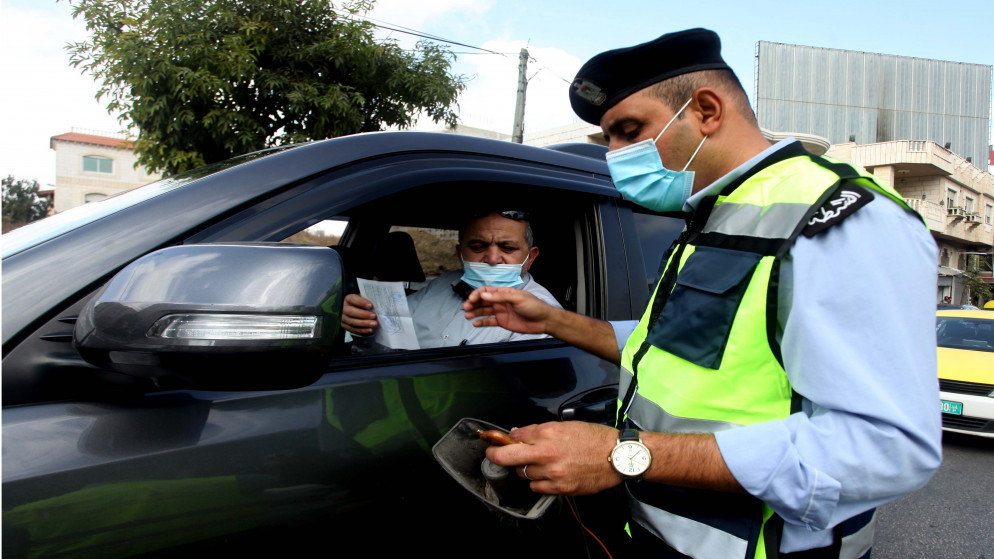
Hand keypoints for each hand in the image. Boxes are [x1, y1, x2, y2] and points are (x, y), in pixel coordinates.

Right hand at [341, 293, 377, 334]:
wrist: (356, 309)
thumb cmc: (362, 303)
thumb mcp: (363, 298)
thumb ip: (368, 300)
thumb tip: (377, 304)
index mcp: (348, 299)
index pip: (352, 299)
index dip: (361, 302)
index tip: (370, 305)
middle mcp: (343, 308)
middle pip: (351, 312)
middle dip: (363, 314)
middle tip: (374, 316)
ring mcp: (343, 318)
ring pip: (352, 322)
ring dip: (364, 324)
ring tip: (374, 324)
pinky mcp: (345, 326)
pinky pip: (353, 329)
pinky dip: (362, 330)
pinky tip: (370, 330)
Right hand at [462, 286, 556, 334]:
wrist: (543, 320)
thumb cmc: (534, 306)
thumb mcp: (518, 298)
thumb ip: (500, 297)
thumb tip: (484, 295)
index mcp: (504, 292)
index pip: (486, 291)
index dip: (477, 294)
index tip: (471, 300)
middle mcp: (500, 301)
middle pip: (483, 301)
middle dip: (473, 304)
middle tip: (466, 308)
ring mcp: (501, 312)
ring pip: (484, 311)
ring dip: (475, 313)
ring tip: (467, 316)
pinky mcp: (503, 322)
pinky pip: (489, 321)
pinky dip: (481, 322)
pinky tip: (475, 323)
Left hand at [485, 421, 620, 495]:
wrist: (618, 457)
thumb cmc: (595, 439)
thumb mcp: (566, 426)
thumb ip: (539, 431)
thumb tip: (518, 434)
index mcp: (549, 432)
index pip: (514, 436)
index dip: (503, 438)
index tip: (495, 440)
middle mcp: (547, 452)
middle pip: (506, 457)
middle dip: (495, 455)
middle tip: (493, 454)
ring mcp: (553, 472)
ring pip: (522, 474)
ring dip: (525, 469)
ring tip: (540, 463)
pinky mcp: (560, 488)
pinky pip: (536, 487)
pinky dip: (538, 482)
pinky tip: (549, 475)